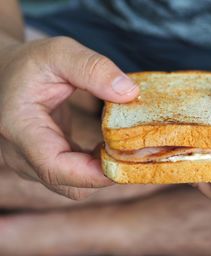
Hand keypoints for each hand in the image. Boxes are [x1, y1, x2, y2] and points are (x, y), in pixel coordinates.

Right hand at [0, 37, 138, 198]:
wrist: (7, 75)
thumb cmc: (30, 64)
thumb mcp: (59, 53)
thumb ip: (93, 68)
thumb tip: (129, 93)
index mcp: (20, 127)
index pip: (54, 167)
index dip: (94, 173)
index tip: (128, 159)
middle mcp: (22, 155)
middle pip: (70, 185)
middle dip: (107, 174)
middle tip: (136, 150)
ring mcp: (34, 164)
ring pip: (76, 186)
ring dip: (104, 171)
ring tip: (126, 145)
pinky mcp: (48, 163)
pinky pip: (76, 177)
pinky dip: (97, 168)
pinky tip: (111, 146)